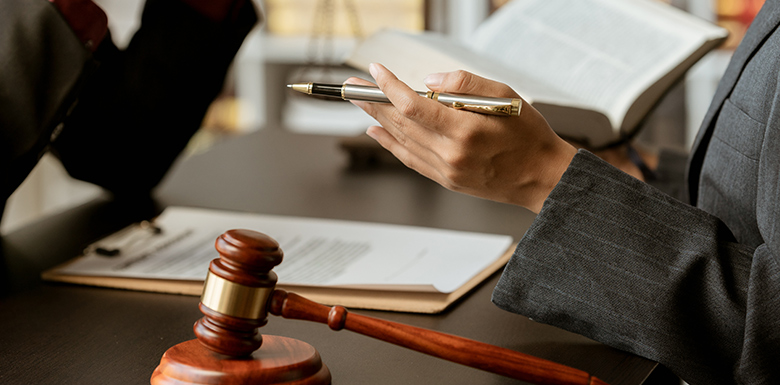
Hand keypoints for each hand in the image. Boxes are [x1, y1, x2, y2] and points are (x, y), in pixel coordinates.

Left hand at [346, 64, 576, 212]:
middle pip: (400, 124)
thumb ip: (465, 84)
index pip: (413, 106)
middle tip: (354, 87)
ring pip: (402, 141)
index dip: (390, 87)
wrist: (542, 176)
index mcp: (466, 131)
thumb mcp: (506, 95)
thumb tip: (429, 83)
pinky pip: (410, 159)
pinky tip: (377, 131)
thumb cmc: (528, 134)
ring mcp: (447, 170)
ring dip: (378, 120)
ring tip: (361, 103)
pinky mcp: (447, 180)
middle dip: (374, 101)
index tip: (376, 71)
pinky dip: (391, 144)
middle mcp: (452, 154)